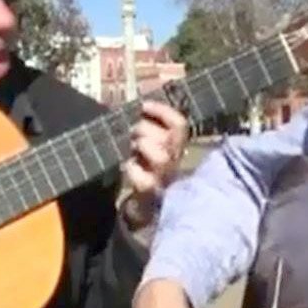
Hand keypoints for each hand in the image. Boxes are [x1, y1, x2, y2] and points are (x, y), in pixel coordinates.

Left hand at [121, 100, 188, 230]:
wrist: (145, 206)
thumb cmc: (146, 168)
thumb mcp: (152, 145)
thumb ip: (151, 126)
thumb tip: (142, 101)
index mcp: (178, 146)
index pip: (179, 125)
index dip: (163, 112)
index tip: (144, 105)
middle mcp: (176, 162)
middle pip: (168, 138)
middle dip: (144, 128)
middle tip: (133, 133)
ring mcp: (165, 178)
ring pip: (160, 156)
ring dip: (142, 146)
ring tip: (133, 149)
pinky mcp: (151, 192)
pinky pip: (141, 176)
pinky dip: (131, 168)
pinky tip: (128, 166)